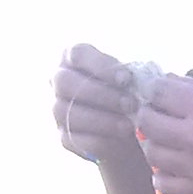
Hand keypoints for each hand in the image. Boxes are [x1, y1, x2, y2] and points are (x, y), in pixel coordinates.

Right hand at [53, 43, 139, 162]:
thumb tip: (134, 80)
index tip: (126, 78)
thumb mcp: (133, 82)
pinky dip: (100, 139)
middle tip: (130, 104)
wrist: (132, 131)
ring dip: (103, 120)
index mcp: (74, 59)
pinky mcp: (65, 138)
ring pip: (70, 113)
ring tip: (129, 125)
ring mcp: (58, 110)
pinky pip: (76, 139)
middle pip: (67, 82)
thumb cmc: (130, 95)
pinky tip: (120, 139)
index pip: (78, 53)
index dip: (101, 65)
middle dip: (102, 94)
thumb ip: (129, 76)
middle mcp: (59, 82)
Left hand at [134, 74, 192, 193]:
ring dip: (156, 145)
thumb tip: (175, 82)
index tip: (164, 95)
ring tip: (171, 144)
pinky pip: (163, 185)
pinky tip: (176, 169)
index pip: (158, 91)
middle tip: (163, 117)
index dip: (158, 90)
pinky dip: (163, 176)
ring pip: (151, 153)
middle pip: (147, 121)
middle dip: (152, 114)